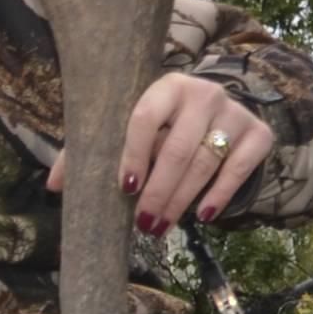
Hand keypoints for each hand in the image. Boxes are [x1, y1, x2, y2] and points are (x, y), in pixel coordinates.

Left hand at [45, 73, 270, 234]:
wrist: (219, 112)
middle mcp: (203, 93)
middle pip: (177, 149)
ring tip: (161, 227)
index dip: (133, 153)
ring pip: (205, 163)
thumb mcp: (128, 127)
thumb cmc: (161, 124)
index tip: (123, 188)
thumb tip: (54, 187)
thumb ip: (91, 150)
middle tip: (143, 223)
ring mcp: (233, 113)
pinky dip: (219, 195)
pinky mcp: (258, 134)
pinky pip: (238, 169)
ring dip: (181, 200)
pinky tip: (202, 216)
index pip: (145, 117)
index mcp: (166, 86)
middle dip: (158, 191)